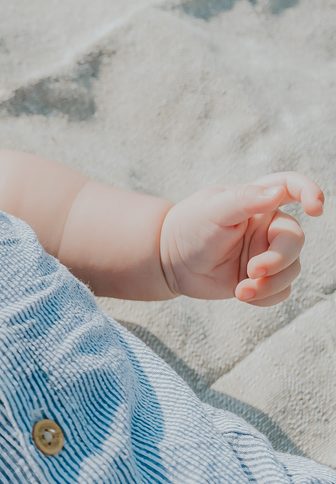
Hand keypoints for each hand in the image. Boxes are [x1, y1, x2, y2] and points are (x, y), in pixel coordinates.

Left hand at [160, 173, 323, 305]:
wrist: (168, 261)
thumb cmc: (189, 227)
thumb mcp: (212, 210)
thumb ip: (245, 200)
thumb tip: (277, 193)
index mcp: (258, 200)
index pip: (291, 187)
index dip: (310, 192)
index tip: (315, 209)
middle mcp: (267, 226)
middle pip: (294, 241)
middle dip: (278, 260)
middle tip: (253, 271)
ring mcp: (266, 253)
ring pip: (292, 270)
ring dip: (271, 284)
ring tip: (242, 290)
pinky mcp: (261, 279)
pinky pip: (281, 291)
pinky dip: (267, 297)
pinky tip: (243, 294)